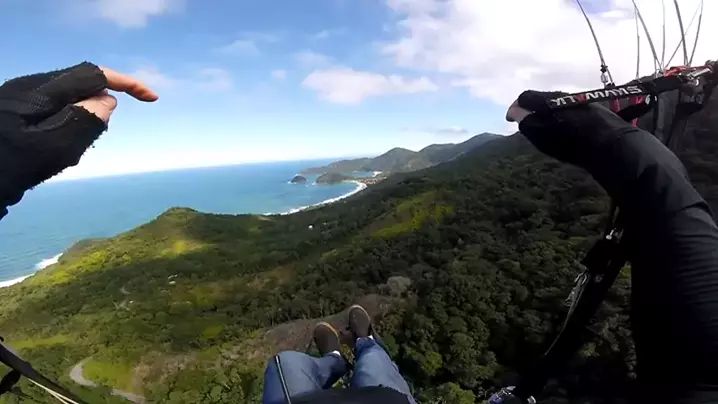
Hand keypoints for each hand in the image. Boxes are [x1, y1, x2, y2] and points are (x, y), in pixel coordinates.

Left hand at [0, 62, 157, 211]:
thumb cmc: (10, 169)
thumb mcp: (54, 150)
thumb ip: (86, 121)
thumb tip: (108, 101)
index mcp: (39, 91)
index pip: (94, 74)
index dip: (127, 84)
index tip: (152, 100)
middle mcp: (30, 87)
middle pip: (83, 83)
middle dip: (101, 105)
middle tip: (90, 141)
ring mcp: (23, 98)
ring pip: (71, 97)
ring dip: (83, 118)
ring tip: (66, 151)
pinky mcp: (20, 111)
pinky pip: (57, 109)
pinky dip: (70, 124)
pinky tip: (56, 150)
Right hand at [506, 90, 633, 169]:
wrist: (611, 144)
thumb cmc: (571, 142)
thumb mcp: (543, 135)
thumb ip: (527, 121)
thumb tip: (516, 111)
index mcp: (549, 99)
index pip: (526, 96)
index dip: (515, 107)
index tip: (511, 119)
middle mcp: (564, 94)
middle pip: (542, 98)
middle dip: (531, 109)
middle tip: (527, 123)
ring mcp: (580, 101)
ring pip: (557, 102)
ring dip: (547, 112)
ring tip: (545, 127)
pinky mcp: (594, 108)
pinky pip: (570, 108)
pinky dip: (561, 115)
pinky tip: (565, 128)